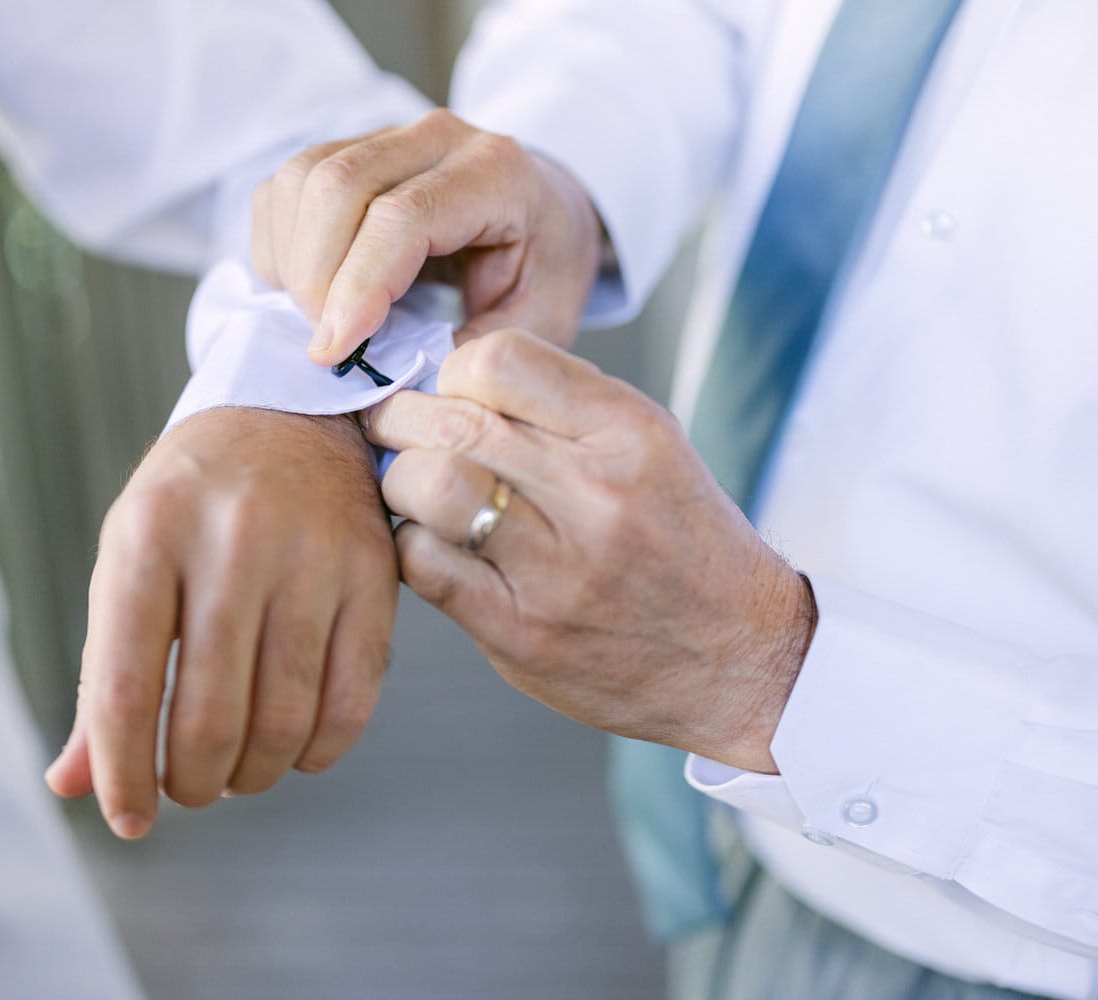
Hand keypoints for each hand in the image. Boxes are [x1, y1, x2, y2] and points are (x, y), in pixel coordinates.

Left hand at [44, 408, 398, 837]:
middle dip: (192, 782)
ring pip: (284, 720)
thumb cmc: (192, 502)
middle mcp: (231, 539)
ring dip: (254, 774)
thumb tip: (72, 783)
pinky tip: (296, 749)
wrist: (292, 413)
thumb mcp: (130, 559)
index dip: (123, 773)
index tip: (128, 820)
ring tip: (237, 771)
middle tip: (189, 789)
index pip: (126, 686)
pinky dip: (319, 751)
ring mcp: (312, 555)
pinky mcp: (373, 574)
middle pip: (209, 716)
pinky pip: (351, 702)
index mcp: (149, 533)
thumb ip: (106, 672)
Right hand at [251, 109, 608, 365]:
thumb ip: (468, 358)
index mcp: (497, 174)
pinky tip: (308, 291)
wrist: (546, 219)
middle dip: (314, 278)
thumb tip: (391, 386)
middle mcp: (439, 137)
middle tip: (328, 347)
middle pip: (338, 185)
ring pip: (301, 179)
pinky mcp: (348, 148)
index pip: (403, 217)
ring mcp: (388, 135)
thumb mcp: (533, 331)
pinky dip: (280, 247)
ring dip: (292, 262)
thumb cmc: (540, 277)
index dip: (357, 287)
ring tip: (319, 321)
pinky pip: (284, 188)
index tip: (331, 354)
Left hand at [361, 330, 816, 772]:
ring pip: (428, 486)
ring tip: (413, 489)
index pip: (499, 360)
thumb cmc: (682, 544)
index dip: (450, 371)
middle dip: (400, 418)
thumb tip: (447, 377)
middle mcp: (595, 493)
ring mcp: (556, 568)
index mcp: (629, 431)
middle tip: (393, 430)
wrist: (744, 661)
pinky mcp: (521, 632)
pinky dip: (410, 544)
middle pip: (451, 419)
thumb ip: (557, 407)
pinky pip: (424, 564)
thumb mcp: (649, 446)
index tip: (444, 392)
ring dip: (400, 481)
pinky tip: (434, 544)